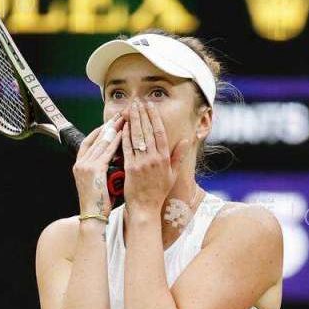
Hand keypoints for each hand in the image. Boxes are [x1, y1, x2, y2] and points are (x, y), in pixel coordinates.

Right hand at [72, 113, 124, 216]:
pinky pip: (107, 151)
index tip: (112, 121)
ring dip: (114, 128)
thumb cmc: (100, 202)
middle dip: (109, 125)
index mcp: (80, 164)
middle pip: (96, 137)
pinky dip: (116, 141)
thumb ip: (104, 168)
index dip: (101, 130)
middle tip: (121, 113)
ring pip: (101, 142)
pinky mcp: (93, 170)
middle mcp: (81, 162)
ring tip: (124, 117)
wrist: (93, 217)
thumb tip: (116, 157)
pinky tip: (124, 133)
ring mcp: (85, 166)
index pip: (90, 141)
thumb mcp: (99, 181)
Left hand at [121, 99, 190, 214]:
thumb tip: (185, 140)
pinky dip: (124, 136)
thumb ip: (179, 156)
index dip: (155, 117)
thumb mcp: (173, 174)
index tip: (150, 105)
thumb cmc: (159, 192)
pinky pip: (127, 148)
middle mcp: (154, 159)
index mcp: (165, 159)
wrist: (146, 207)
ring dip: (133, 121)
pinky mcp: (130, 168)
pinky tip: (123, 125)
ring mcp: (141, 163)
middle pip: (148, 131)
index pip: (160, 133)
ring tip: (130, 108)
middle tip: (138, 101)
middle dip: (142, 114)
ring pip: (137, 137)